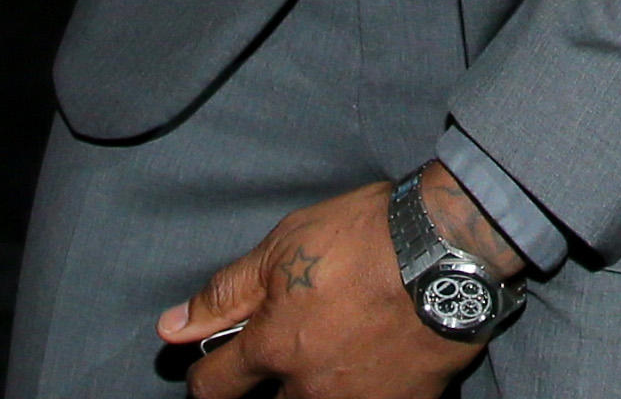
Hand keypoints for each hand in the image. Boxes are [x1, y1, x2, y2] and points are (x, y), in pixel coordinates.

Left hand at [162, 178, 475, 398]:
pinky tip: (375, 355)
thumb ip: (225, 293)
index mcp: (272, 349)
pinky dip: (365, 387)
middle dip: (267, 384)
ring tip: (336, 346)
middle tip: (291, 345)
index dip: (205, 375)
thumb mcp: (283, 247)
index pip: (211, 388)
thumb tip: (171, 328)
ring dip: (314, 385)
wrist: (449, 249)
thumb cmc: (366, 238)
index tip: (216, 364)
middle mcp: (307, 388)